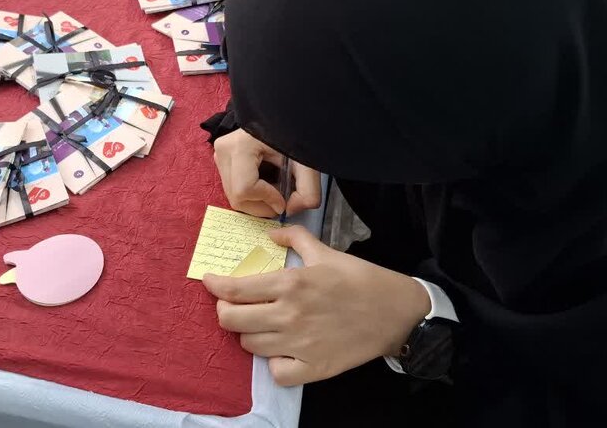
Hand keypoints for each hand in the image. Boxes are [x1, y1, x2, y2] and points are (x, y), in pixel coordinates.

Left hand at [202, 226, 430, 386]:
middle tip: (232, 306)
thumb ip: (294, 238)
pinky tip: (280, 351)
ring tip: (259, 325)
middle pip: (232, 320)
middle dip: (224, 311)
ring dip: (248, 334)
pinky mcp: (313, 368)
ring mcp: (299, 345)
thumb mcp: (327, 251)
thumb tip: (271, 234)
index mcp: (291, 284)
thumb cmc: (361, 279)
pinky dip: (273, 363)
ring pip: (249, 346)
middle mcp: (289, 315)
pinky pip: (276, 372)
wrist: (397, 313)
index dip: (215, 286)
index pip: (235, 289)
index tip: (209, 282)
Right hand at [213, 130, 321, 217]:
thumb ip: (308, 191)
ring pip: (233, 197)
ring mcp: (219, 155)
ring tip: (275, 188)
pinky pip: (232, 189)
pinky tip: (265, 183)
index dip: (267, 200)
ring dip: (257, 202)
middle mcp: (224, 150)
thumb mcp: (307, 163)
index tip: (285, 199)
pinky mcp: (221, 159)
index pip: (245, 189)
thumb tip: (290, 210)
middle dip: (262, 206)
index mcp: (241, 146)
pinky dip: (251, 195)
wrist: (282, 117)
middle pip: (237, 197)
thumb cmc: (293, 134)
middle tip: (281, 200)